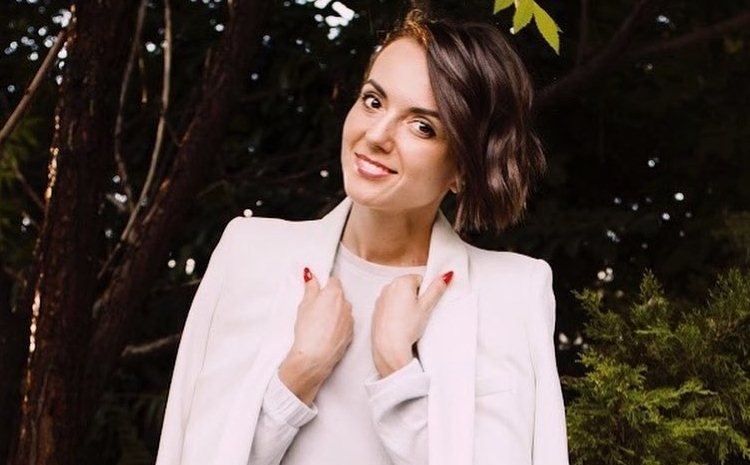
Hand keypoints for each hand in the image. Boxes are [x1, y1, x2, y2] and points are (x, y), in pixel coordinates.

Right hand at [279, 269, 353, 404]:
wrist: (315, 357)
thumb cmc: (308, 330)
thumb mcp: (304, 305)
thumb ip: (310, 287)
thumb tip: (310, 274)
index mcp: (334, 293)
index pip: (333, 281)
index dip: (325, 285)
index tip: (317, 291)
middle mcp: (346, 304)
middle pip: (339, 296)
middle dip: (330, 299)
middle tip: (315, 309)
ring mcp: (350, 320)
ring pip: (343, 310)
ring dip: (335, 313)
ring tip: (320, 324)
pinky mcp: (351, 333)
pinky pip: (345, 324)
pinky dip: (338, 326)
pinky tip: (326, 333)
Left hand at [371, 271, 452, 377]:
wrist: (389, 346)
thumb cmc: (406, 327)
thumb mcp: (427, 307)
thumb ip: (436, 289)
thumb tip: (445, 276)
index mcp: (401, 281)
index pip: (420, 280)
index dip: (426, 293)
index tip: (425, 305)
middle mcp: (389, 286)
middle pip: (409, 287)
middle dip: (416, 298)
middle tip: (419, 313)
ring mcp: (381, 298)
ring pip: (400, 297)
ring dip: (406, 304)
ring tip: (410, 320)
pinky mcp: (377, 309)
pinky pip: (391, 305)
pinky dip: (396, 312)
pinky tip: (400, 323)